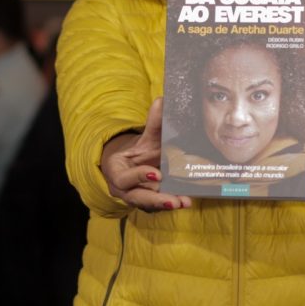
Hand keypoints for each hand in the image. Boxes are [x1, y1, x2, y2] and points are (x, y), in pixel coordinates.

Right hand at [100, 97, 191, 211]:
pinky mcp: (151, 203)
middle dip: (157, 200)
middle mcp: (125, 190)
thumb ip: (153, 123)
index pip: (124, 179)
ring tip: (185, 202)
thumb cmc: (137, 152)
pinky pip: (160, 205)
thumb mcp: (144, 138)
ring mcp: (138, 199)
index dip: (138, 177)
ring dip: (167, 203)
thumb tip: (162, 100)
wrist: (131, 165)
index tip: (156, 174)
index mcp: (117, 174)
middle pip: (138, 198)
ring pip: (150, 205)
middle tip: (175, 201)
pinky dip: (173, 202)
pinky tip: (187, 200)